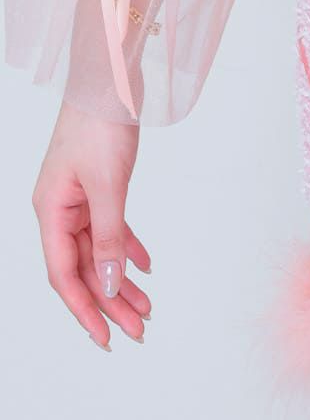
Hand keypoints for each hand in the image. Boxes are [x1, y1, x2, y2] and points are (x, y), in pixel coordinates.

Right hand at [32, 98, 151, 348]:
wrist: (109, 80)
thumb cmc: (100, 125)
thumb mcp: (109, 185)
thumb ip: (110, 236)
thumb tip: (111, 284)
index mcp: (51, 212)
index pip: (65, 275)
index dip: (86, 309)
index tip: (106, 338)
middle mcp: (60, 211)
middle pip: (85, 268)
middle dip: (111, 302)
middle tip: (139, 332)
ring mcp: (78, 199)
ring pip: (100, 252)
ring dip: (122, 280)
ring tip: (148, 308)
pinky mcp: (98, 187)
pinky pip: (111, 228)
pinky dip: (128, 248)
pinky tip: (146, 267)